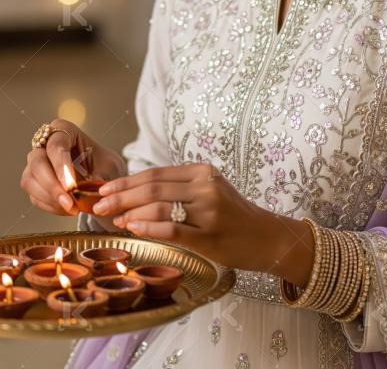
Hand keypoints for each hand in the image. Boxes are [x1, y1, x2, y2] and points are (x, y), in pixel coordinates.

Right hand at [20, 118, 126, 216]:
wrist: (103, 176)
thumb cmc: (105, 165)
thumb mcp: (110, 168)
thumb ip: (100, 178)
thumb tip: (91, 194)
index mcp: (65, 130)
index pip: (56, 145)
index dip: (61, 165)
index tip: (71, 185)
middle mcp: (45, 144)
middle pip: (38, 163)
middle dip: (53, 186)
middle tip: (70, 203)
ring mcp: (36, 163)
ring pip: (30, 181)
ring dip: (50, 199)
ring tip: (73, 208)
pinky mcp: (34, 182)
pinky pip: (34, 197)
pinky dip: (51, 206)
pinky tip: (68, 209)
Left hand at [90, 162, 288, 272]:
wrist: (265, 236)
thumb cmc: (232, 215)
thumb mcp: (209, 190)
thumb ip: (178, 187)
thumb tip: (133, 194)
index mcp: (202, 171)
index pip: (156, 174)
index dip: (126, 181)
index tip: (104, 189)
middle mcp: (205, 186)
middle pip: (153, 188)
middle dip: (121, 196)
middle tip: (98, 205)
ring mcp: (208, 211)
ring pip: (160, 206)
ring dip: (131, 213)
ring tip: (113, 219)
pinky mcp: (210, 235)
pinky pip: (173, 228)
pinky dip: (149, 228)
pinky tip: (133, 229)